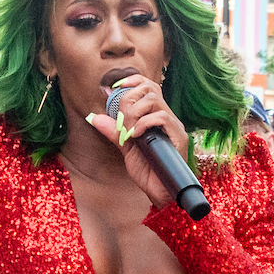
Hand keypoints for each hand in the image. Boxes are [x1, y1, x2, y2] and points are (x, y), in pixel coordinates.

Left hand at [84, 73, 191, 211]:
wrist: (160, 193)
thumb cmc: (147, 171)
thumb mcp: (125, 147)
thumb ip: (113, 130)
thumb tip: (94, 116)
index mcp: (156, 116)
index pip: (149, 86)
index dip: (132, 81)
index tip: (115, 87)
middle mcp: (167, 117)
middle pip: (150, 88)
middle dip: (129, 99)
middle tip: (121, 120)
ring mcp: (174, 126)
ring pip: (154, 100)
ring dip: (134, 113)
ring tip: (128, 130)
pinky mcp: (179, 137)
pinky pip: (162, 117)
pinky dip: (144, 123)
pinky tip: (136, 135)